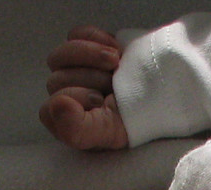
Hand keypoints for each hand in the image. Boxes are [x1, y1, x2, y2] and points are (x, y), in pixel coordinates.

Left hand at [41, 26, 129, 149]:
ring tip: (116, 64)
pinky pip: (75, 35)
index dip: (75, 101)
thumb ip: (76, 129)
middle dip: (90, 81)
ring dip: (92, 58)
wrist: (161, 92)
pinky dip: (97, 39)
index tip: (101, 102)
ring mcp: (72, 70)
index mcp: (66, 123)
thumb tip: (56, 105)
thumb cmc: (133, 119)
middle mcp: (65, 97)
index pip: (49, 109)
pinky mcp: (83, 48)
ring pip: (59, 56)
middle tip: (112, 86)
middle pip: (55, 81)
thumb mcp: (108, 133)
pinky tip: (115, 50)